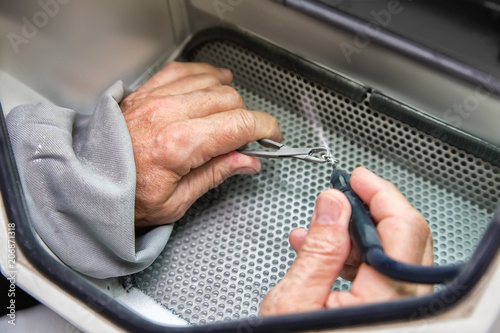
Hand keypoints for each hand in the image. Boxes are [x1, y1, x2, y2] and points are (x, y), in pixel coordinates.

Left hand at [121, 62, 281, 227]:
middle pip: (229, 99)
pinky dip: (203, 74)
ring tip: (230, 113)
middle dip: (247, 117)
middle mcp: (168, 115)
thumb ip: (216, 175)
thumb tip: (248, 162)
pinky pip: (183, 70)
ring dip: (228, 96)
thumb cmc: (125, 200)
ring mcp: (155, 99)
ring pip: (210, 81)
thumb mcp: (176, 203)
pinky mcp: (145, 92)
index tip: (272, 136)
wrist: (84, 186)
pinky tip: (212, 81)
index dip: (266, 128)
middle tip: (245, 138)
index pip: (240, 124)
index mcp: (179, 146)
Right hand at [259, 166, 432, 314]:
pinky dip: (354, 258)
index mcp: (384, 303)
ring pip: (392, 255)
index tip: (359, 178)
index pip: (402, 229)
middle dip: (368, 210)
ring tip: (315, 231)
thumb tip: (333, 204)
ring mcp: (399, 312)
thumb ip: (318, 250)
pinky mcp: (388, 314)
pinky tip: (322, 254)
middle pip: (405, 238)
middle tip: (342, 194)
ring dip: (355, 235)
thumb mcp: (293, 301)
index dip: (381, 194)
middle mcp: (403, 308)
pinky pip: (381, 275)